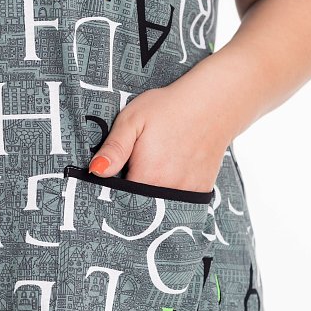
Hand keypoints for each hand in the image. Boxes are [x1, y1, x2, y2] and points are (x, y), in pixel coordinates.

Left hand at [88, 75, 231, 193]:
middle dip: (131, 197)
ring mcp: (187, 192)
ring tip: (153, 169)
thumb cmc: (168, 108)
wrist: (213, 102)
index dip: (112, 193)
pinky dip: (171, 194)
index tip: (113, 179)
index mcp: (147, 175)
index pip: (120, 200)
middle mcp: (168, 190)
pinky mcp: (201, 189)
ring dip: (151, 196)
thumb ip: (114, 148)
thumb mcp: (132, 120)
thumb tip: (96, 171)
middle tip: (135, 169)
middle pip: (141, 207)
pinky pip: (180, 203)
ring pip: (160, 206)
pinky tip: (171, 172)